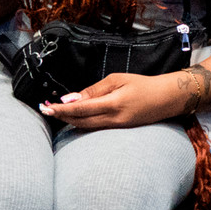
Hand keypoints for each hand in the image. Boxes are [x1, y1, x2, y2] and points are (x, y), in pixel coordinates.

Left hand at [41, 72, 187, 128]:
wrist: (166, 99)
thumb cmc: (142, 85)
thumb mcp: (117, 80)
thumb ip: (93, 90)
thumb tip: (71, 99)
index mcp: (113, 104)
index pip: (80, 109)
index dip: (61, 109)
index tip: (46, 107)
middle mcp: (113, 119)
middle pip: (79, 121)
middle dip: (61, 116)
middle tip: (44, 109)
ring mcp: (116, 127)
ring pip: (86, 126)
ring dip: (69, 120)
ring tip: (55, 112)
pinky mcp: (119, 130)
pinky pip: (95, 127)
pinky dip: (81, 122)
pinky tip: (73, 117)